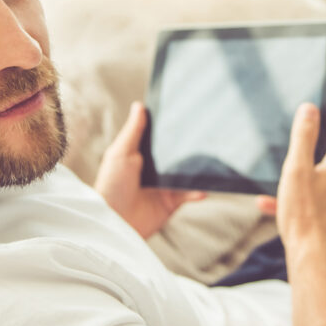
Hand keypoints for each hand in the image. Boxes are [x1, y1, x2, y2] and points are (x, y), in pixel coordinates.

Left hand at [94, 101, 206, 238]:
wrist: (115, 221)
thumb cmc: (112, 185)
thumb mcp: (120, 153)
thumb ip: (133, 131)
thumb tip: (139, 105)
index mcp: (141, 156)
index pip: (159, 139)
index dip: (170, 128)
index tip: (187, 113)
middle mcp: (154, 170)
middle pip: (175, 155)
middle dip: (189, 148)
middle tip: (207, 133)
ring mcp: (164, 186)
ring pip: (186, 174)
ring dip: (197, 169)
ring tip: (213, 158)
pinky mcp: (171, 203)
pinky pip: (189, 194)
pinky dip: (198, 190)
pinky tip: (205, 186)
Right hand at [256, 103, 325, 259]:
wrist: (312, 257)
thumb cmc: (304, 213)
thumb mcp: (296, 168)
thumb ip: (303, 137)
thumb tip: (310, 109)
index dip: (324, 135)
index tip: (308, 137)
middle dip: (308, 163)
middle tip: (289, 168)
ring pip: (321, 187)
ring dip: (300, 186)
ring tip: (276, 193)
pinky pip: (317, 206)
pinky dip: (300, 205)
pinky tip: (274, 209)